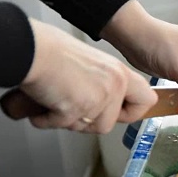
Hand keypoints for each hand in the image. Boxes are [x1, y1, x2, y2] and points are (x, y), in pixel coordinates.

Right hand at [12, 19, 157, 132]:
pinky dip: (46, 119)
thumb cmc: (51, 51)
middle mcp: (114, 84)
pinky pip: (62, 125)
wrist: (30, 49)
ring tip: (56, 100)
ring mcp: (98, 98)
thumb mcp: (92, 64)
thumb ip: (103, 82)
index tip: (119, 114)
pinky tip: (43, 103)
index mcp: (119, 72)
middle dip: (89, 122)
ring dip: (67, 120)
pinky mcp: (78, 108)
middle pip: (110, 123)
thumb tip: (103, 102)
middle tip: (73, 108)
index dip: (130, 112)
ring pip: (88, 127)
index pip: (147, 100)